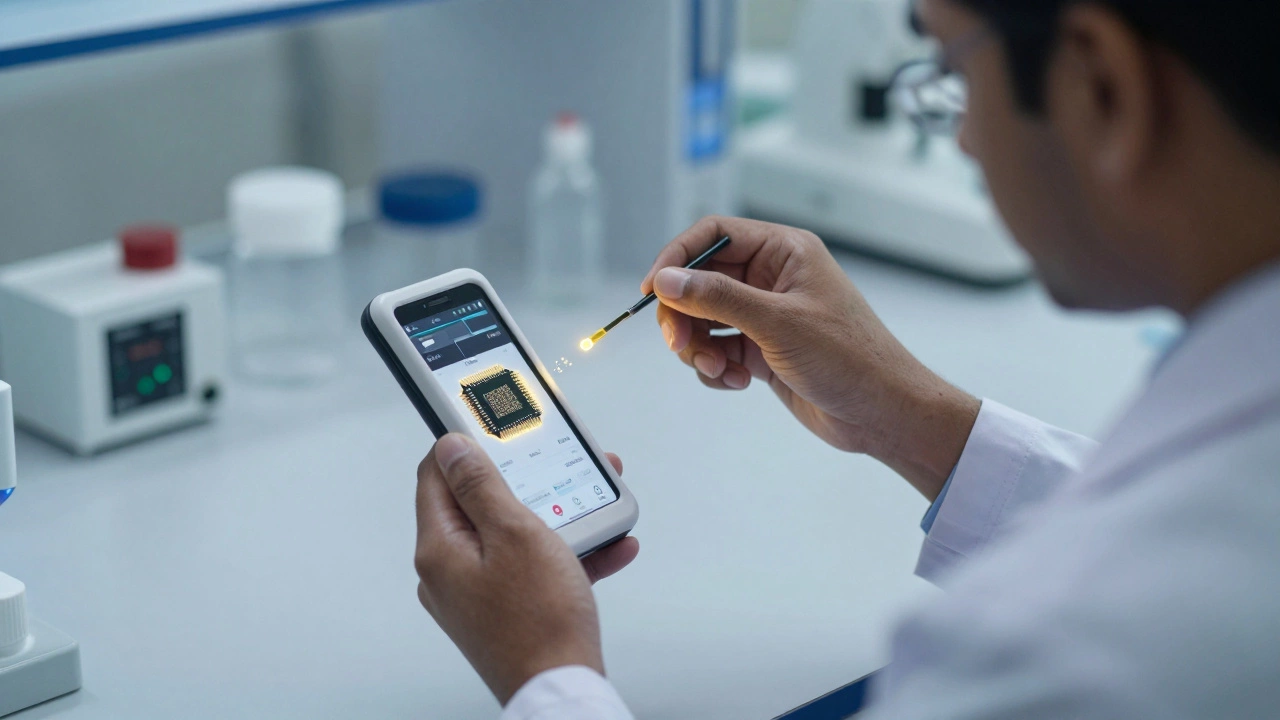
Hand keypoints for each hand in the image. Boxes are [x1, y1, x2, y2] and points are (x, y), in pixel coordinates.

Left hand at [414, 434, 638, 704]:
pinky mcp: (503, 611)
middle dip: (529, 481)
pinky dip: (565, 553)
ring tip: (594, 507)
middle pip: (480, 505)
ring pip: (513, 536)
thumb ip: (481, 486)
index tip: (495, 430)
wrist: (561, 690)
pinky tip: (605, 548)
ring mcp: (475, 594)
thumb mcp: (515, 533)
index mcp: (439, 549)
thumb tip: (452, 447)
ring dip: (556, 516)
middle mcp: (449, 572)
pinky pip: (532, 567)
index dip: (465, 447)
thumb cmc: (539, 622)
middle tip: (560, 467)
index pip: (437, 476)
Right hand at [642, 216, 979, 499]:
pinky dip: (716, 367)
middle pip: (700, 280)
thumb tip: (667, 280)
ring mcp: (765, 314)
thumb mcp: (777, 322)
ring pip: (704, 319)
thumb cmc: (848, 358)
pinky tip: (738, 382)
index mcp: (784, 251)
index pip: (713, 235)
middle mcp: (772, 277)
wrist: (882, 413)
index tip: (652, 290)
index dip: (677, 258)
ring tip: (720, 370)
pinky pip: (718, 348)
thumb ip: (717, 298)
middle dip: (684, 314)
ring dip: (699, 347)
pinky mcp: (762, 349)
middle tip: (679, 344)